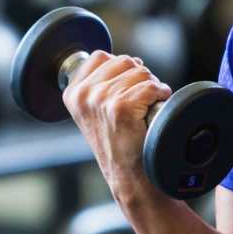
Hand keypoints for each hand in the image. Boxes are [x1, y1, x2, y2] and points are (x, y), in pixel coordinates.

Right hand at [62, 51, 172, 200]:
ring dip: (151, 86)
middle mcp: (83, 95)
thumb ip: (99, 85)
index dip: (120, 69)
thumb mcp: (95, 112)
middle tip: (139, 100)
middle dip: (137, 76)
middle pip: (123, 60)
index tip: (124, 89)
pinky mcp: (121, 107)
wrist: (129, 177)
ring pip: (140, 71)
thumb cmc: (118, 145)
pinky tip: (155, 108)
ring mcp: (101, 100)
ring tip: (146, 107)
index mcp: (72, 94)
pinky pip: (151, 86)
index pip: (100, 57)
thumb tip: (128, 61)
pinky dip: (160, 94)